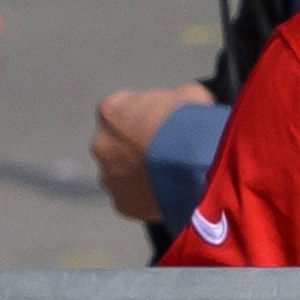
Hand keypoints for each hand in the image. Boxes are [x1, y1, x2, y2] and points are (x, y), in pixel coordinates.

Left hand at [88, 86, 194, 231]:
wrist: (198, 165)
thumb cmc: (191, 124)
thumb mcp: (188, 95)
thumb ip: (173, 100)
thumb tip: (181, 106)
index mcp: (111, 111)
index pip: (120, 110)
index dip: (143, 117)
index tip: (160, 124)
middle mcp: (101, 145)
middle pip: (115, 145)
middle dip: (134, 148)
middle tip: (163, 151)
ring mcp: (109, 178)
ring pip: (120, 175)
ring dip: (138, 174)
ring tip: (168, 175)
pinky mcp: (123, 204)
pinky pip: (133, 199)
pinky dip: (146, 197)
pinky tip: (168, 193)